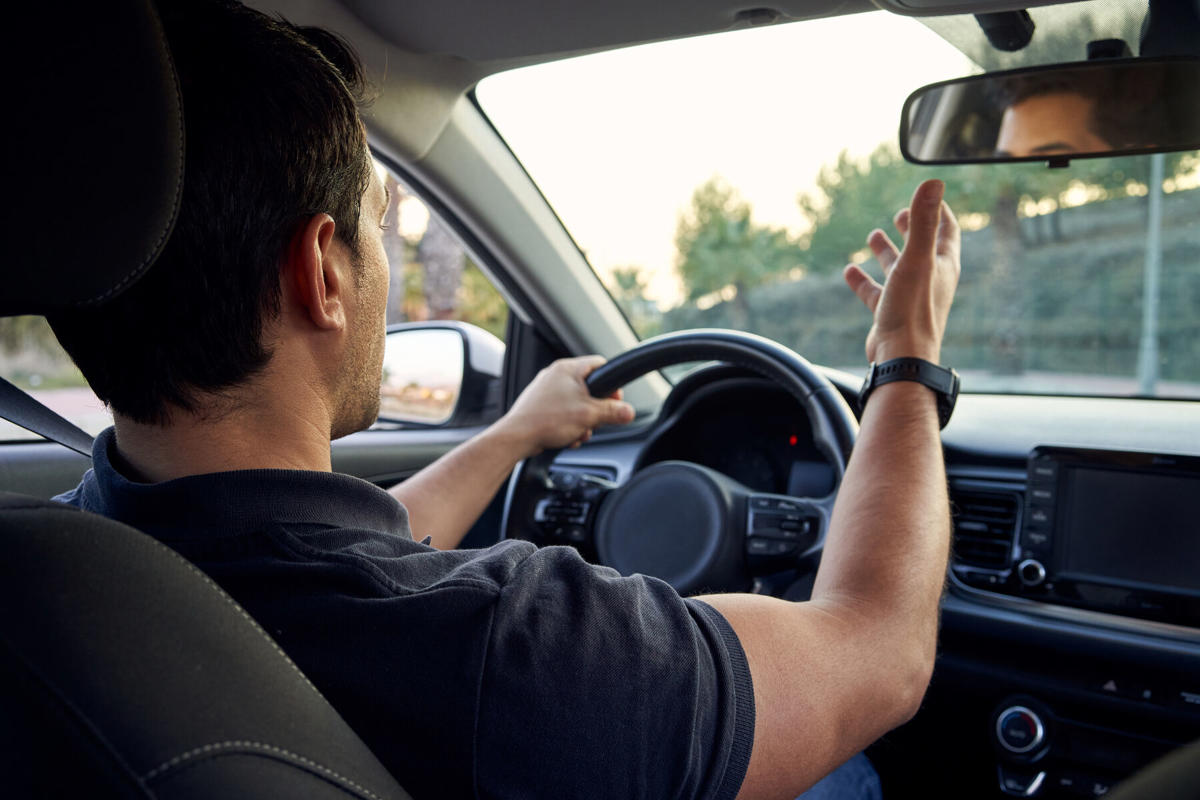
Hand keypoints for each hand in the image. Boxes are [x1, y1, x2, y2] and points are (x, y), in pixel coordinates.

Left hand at [493, 355, 634, 458]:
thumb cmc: (546, 420)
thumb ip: (612, 412)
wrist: (517, 437)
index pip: (600, 365)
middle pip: (590, 388)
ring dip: (583, 421)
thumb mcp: (589, 416)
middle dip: (596, 409)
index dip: (612, 384)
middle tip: (597, 420)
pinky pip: (563, 413)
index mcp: (568, 369)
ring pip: (577, 404)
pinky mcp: (540, 406)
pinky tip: (568, 437)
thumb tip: (628, 412)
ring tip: (579, 432)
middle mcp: (556, 376)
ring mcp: (546, 391)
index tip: (616, 400)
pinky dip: (569, 425)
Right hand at [842, 179, 960, 363]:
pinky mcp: (890, 314)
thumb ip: (923, 220)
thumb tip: (933, 181)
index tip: (928, 196)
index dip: (939, 211)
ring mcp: (910, 298)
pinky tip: (850, 271)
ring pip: (899, 269)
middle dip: (912, 228)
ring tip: (873, 235)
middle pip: (924, 247)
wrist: (902, 357)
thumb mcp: (916, 258)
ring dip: (887, 251)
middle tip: (899, 213)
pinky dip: (864, 280)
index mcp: (943, 266)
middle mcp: (930, 281)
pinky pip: (876, 292)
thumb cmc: (913, 310)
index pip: (948, 231)